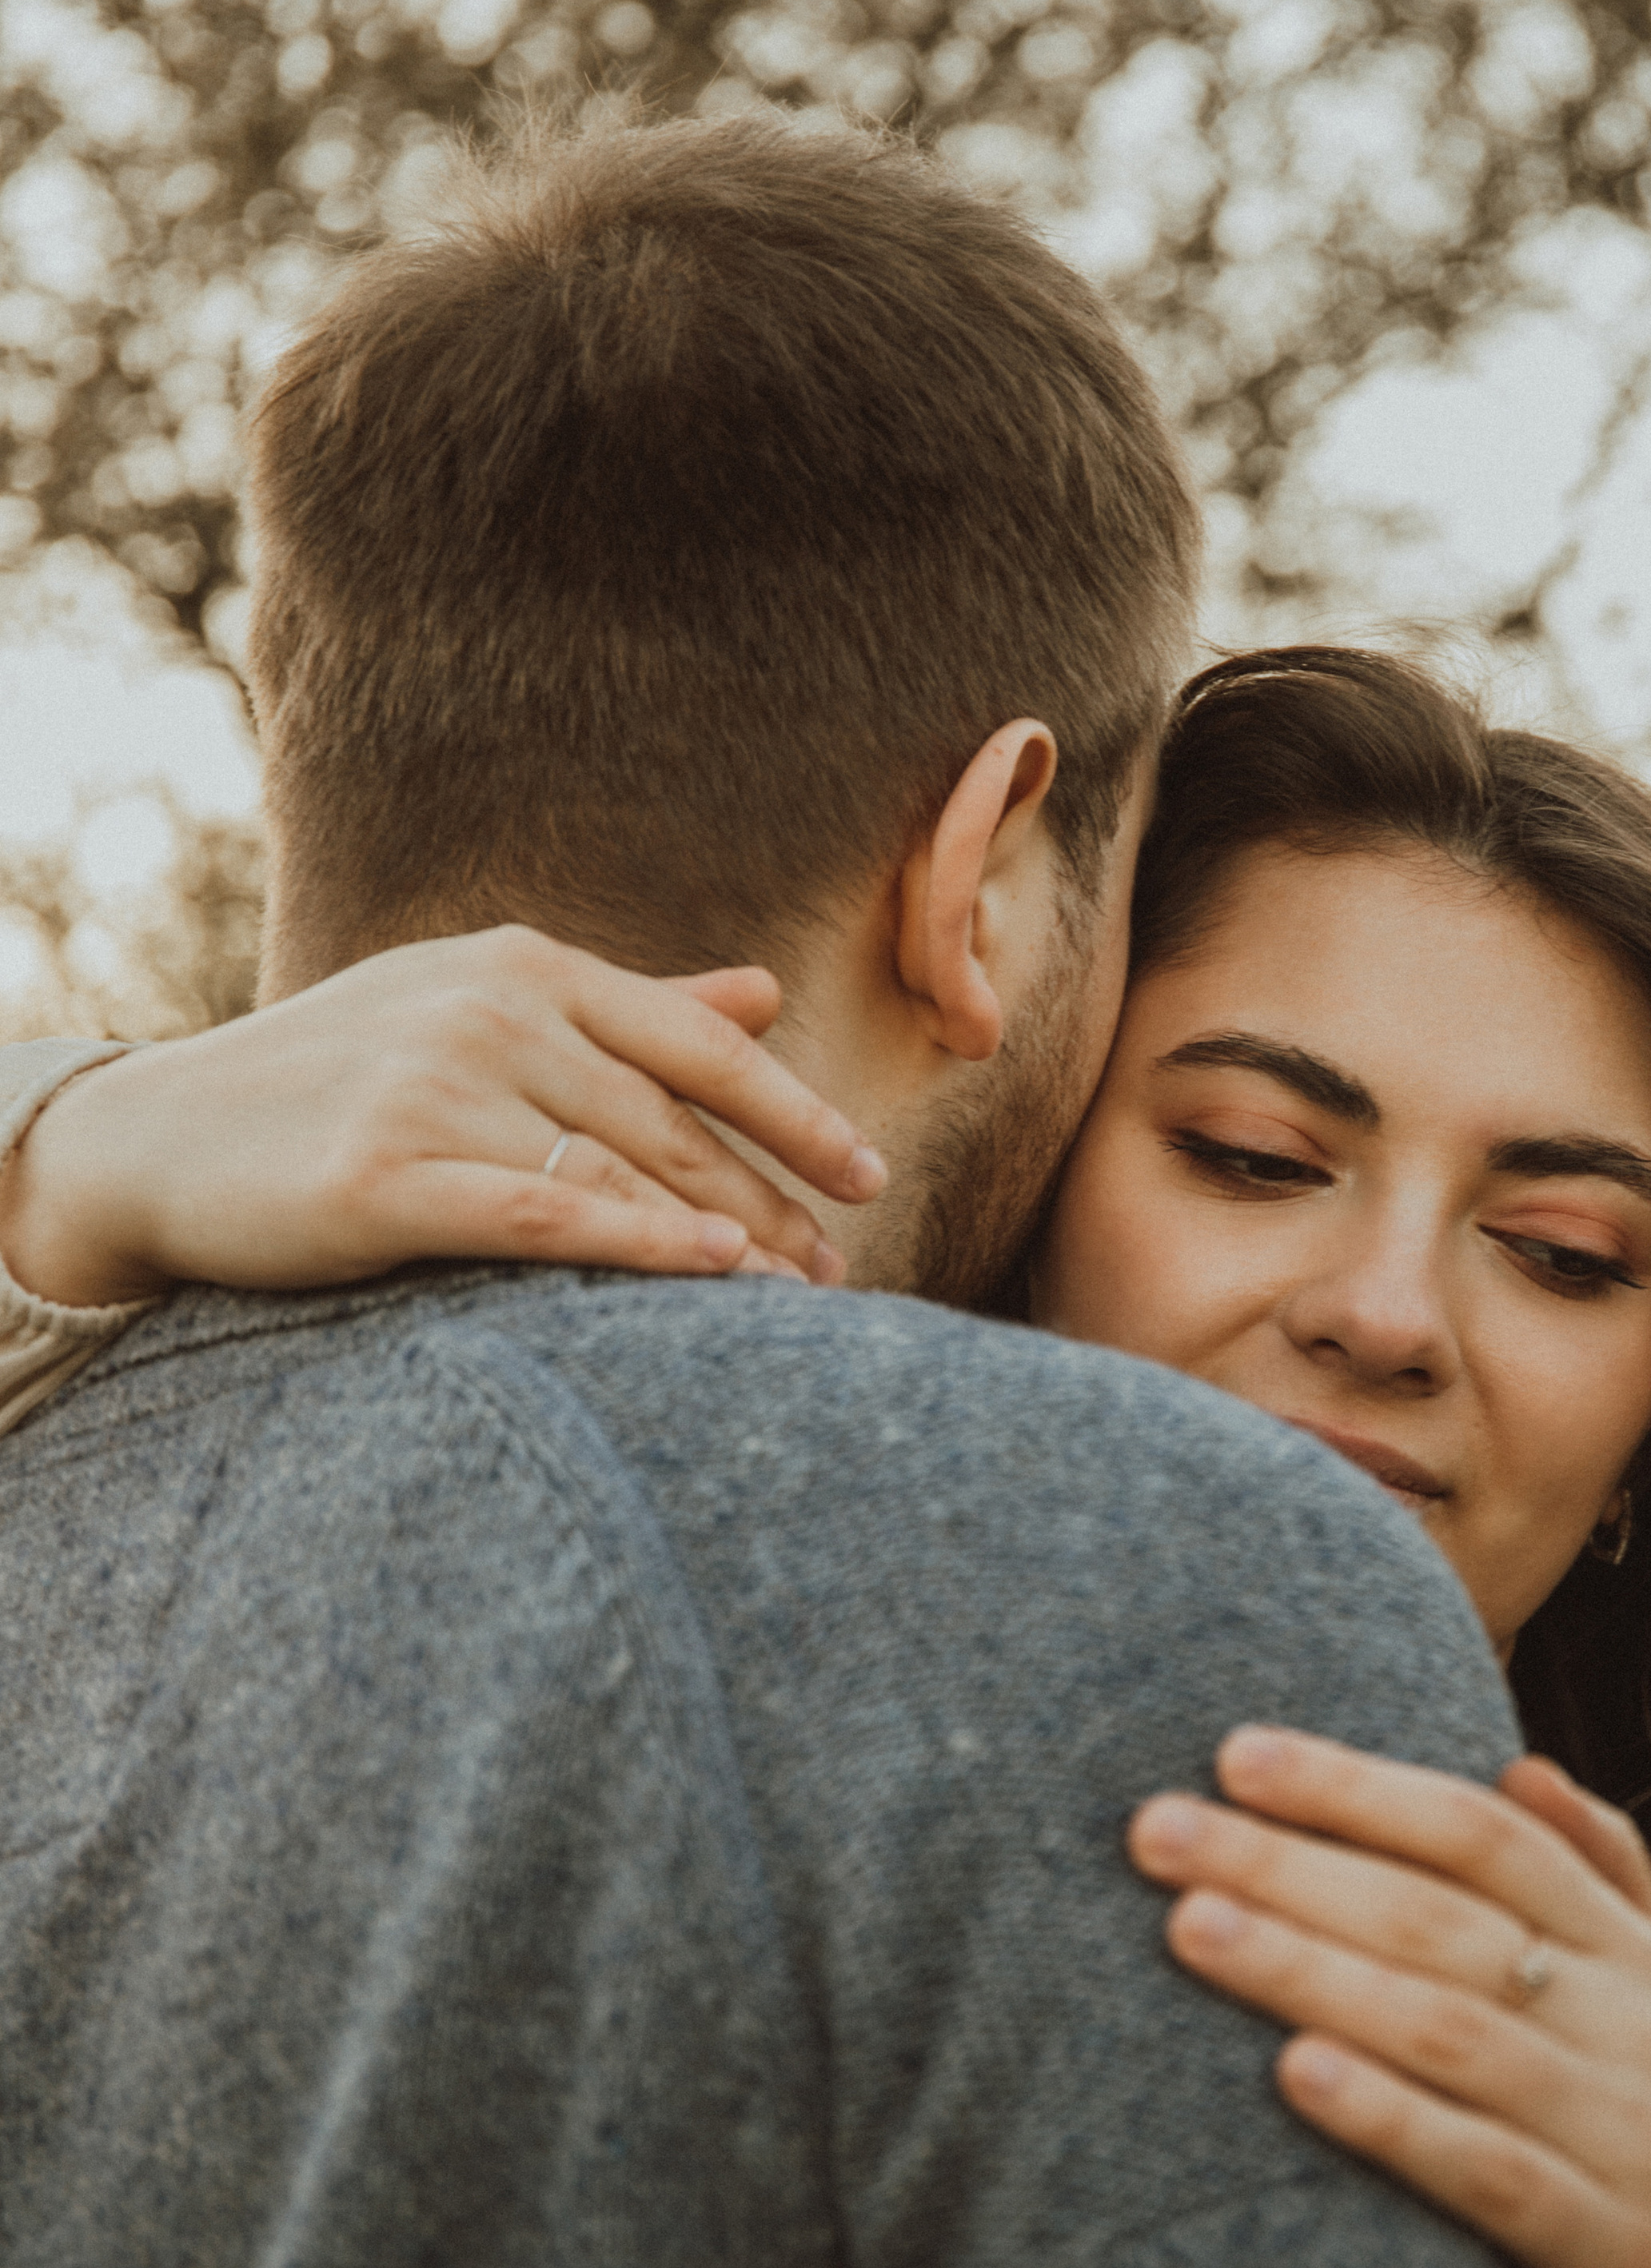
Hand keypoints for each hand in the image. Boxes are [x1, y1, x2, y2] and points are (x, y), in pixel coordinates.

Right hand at [0, 927, 886, 1306]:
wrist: (166, 1135)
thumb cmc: (342, 1077)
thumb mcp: (482, 1011)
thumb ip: (628, 1009)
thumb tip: (761, 991)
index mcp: (525, 965)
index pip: (697, 1041)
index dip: (792, 1110)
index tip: (867, 1171)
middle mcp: (490, 1011)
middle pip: (672, 1121)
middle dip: (772, 1202)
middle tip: (839, 1274)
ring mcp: (436, 1087)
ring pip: (623, 1171)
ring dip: (725, 1240)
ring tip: (795, 1302)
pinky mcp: (387, 1174)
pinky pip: (547, 1213)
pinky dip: (640, 1243)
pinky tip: (713, 1273)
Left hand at [1129, 1729, 1650, 2267]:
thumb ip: (1596, 1886)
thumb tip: (1521, 1765)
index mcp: (1637, 1958)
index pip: (1483, 1835)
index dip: (1358, 1786)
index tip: (1232, 1751)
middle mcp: (1644, 2029)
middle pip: (1443, 1918)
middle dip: (1291, 1862)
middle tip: (1155, 1828)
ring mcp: (1643, 2141)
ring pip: (1451, 2030)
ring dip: (1310, 1970)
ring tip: (1188, 1928)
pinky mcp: (1625, 2259)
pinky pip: (1491, 2175)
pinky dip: (1390, 2118)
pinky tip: (1292, 2073)